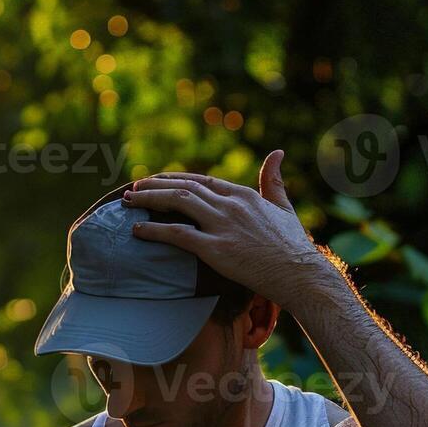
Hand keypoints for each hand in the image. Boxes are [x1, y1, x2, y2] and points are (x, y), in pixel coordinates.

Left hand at [120, 150, 340, 312]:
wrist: (300, 273)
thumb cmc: (293, 245)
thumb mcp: (283, 207)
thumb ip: (273, 181)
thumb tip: (277, 153)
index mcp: (242, 195)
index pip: (200, 180)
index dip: (174, 179)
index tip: (155, 181)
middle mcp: (230, 205)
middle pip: (183, 188)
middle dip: (153, 186)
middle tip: (132, 189)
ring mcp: (222, 225)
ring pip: (177, 203)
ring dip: (148, 200)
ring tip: (127, 202)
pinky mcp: (216, 249)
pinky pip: (177, 234)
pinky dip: (154, 230)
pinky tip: (137, 230)